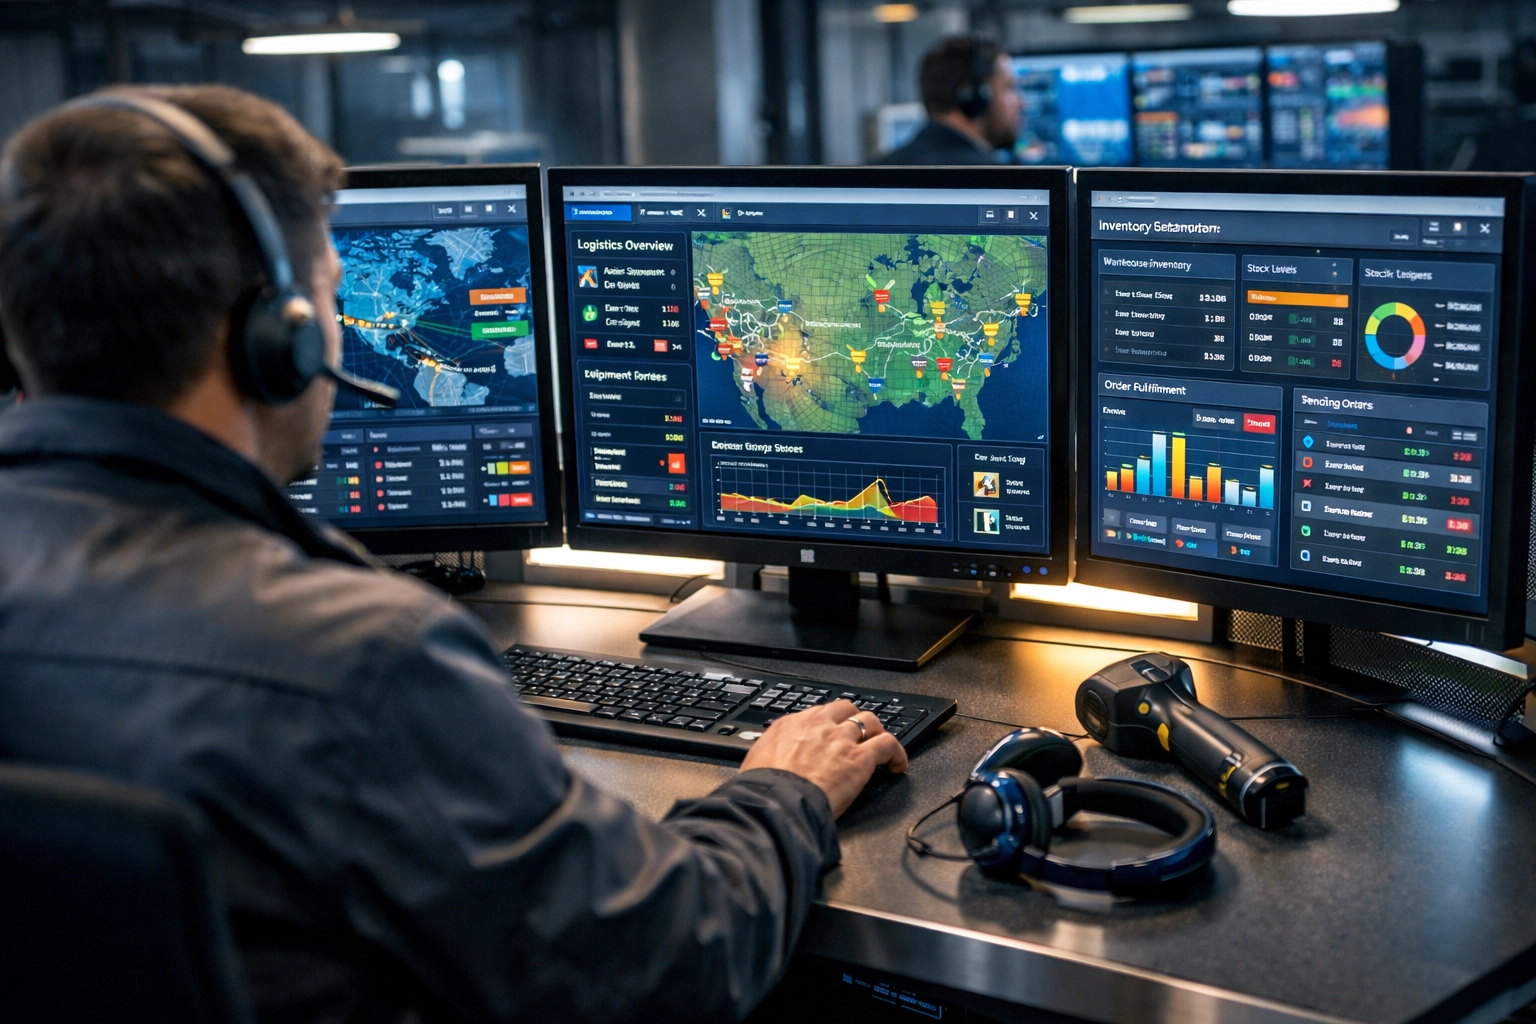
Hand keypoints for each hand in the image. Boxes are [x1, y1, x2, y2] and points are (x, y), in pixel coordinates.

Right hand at [740, 699, 907, 816]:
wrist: (777, 802)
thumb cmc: (763, 790)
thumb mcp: (755, 762)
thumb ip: (765, 754)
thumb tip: (764, 760)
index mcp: (791, 724)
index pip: (818, 712)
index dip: (830, 722)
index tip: (833, 733)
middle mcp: (818, 726)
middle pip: (846, 708)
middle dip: (854, 720)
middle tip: (858, 736)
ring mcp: (841, 739)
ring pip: (869, 721)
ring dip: (876, 732)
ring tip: (879, 747)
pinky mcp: (860, 758)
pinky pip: (888, 744)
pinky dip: (897, 753)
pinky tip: (897, 765)